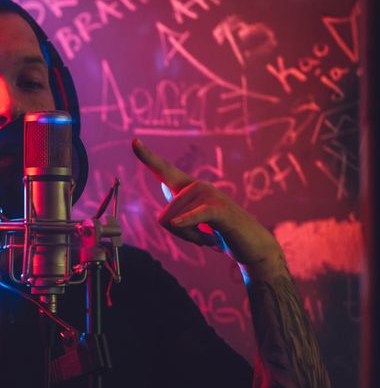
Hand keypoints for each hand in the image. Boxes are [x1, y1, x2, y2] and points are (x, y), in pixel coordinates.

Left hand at [131, 138, 284, 278]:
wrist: (253, 246)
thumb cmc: (221, 233)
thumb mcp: (194, 220)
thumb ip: (180, 204)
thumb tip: (165, 185)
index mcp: (188, 187)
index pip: (164, 170)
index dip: (147, 156)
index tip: (134, 141)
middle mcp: (198, 185)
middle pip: (163, 218)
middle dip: (180, 234)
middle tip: (204, 235)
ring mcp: (210, 195)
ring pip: (175, 225)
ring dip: (192, 238)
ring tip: (212, 235)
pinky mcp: (220, 210)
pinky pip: (196, 216)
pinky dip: (187, 223)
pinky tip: (181, 225)